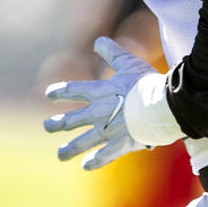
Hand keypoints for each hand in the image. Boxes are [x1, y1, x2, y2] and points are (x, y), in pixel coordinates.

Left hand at [43, 36, 156, 169]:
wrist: (161, 106)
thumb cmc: (146, 83)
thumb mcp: (128, 63)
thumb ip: (112, 53)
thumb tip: (98, 41)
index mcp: (99, 92)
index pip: (73, 91)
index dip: (60, 92)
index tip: (49, 94)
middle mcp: (99, 112)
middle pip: (72, 120)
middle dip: (58, 124)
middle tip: (47, 126)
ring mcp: (108, 130)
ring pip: (83, 141)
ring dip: (70, 148)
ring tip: (60, 155)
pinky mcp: (121, 144)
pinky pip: (104, 155)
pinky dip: (95, 161)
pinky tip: (86, 165)